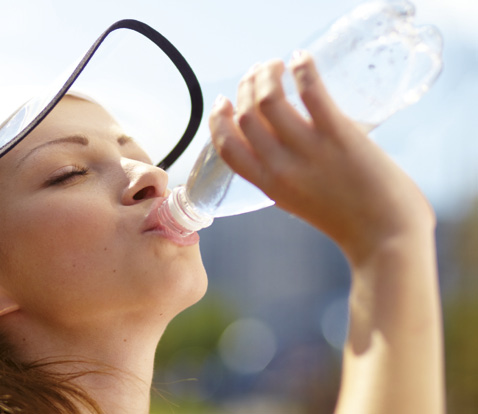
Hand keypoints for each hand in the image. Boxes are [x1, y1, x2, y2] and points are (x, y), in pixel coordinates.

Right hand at [209, 52, 434, 264]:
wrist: (385, 238)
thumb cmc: (350, 224)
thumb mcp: (301, 203)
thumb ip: (288, 179)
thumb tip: (290, 148)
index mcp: (269, 186)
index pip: (227, 148)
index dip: (218, 120)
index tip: (223, 102)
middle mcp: (281, 167)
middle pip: (245, 116)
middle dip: (245, 87)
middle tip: (257, 74)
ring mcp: (309, 150)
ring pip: (268, 100)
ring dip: (266, 73)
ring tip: (275, 64)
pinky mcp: (339, 135)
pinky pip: (311, 91)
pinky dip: (302, 68)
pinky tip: (301, 58)